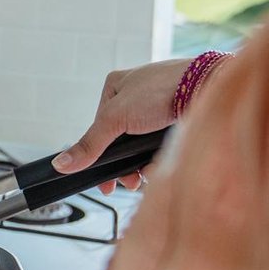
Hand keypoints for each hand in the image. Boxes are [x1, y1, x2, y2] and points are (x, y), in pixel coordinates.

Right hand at [54, 58, 190, 192]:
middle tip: (127, 183)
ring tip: (146, 177)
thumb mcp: (116, 118)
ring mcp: (159, 105)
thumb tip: (62, 163)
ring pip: (141, 144)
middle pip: (121, 140)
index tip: (104, 180)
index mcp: (116, 86)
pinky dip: (161, 157)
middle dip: (123, 165)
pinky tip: (162, 165)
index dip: (100, 155)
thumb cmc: (162, 90)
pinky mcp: (177, 116)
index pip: (99, 128)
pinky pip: (162, 143)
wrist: (206, 88)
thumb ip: (90, 144)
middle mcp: (137, 95)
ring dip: (141, 165)